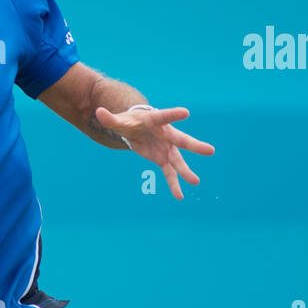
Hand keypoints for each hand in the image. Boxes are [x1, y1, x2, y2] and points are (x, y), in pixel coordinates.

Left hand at [94, 106, 214, 199]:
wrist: (138, 128)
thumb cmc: (131, 121)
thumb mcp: (120, 120)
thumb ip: (111, 118)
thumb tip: (98, 112)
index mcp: (156, 121)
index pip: (165, 116)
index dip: (174, 115)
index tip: (186, 112)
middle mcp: (166, 134)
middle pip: (181, 140)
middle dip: (194, 146)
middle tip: (210, 150)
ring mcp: (167, 148)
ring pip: (178, 160)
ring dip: (185, 171)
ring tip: (195, 182)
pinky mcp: (163, 159)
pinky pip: (170, 173)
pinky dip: (174, 184)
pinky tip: (179, 196)